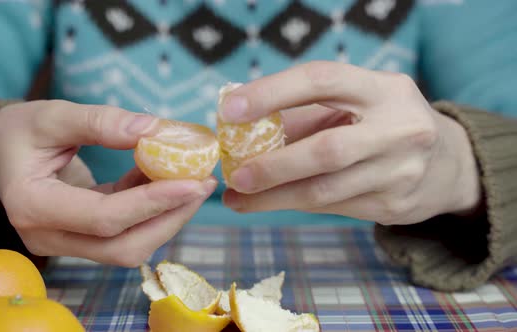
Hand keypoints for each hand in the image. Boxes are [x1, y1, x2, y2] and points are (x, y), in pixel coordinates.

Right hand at [0, 100, 216, 265]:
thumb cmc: (18, 130)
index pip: (104, 218)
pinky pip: (123, 232)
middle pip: (122, 246)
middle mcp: (47, 236)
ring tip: (194, 181)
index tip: (194, 182)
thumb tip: (153, 129)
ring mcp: (64, 242)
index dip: (152, 203)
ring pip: (127, 246)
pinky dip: (150, 208)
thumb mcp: (52, 115)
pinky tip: (166, 179)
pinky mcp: (80, 237)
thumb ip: (100, 121)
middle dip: (169, 218)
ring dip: (166, 217)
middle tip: (203, 184)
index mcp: (32, 206)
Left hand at [220, 62, 480, 224]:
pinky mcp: (394, 206)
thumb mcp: (357, 104)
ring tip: (237, 199)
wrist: (449, 165)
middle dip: (273, 166)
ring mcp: (401, 172)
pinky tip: (269, 202)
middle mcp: (399, 129)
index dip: (272, 92)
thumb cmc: (384, 124)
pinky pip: (332, 208)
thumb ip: (306, 112)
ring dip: (274, 197)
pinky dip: (295, 204)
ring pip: (325, 191)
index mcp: (384, 89)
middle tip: (235, 174)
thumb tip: (239, 126)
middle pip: (326, 150)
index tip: (230, 108)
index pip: (322, 81)